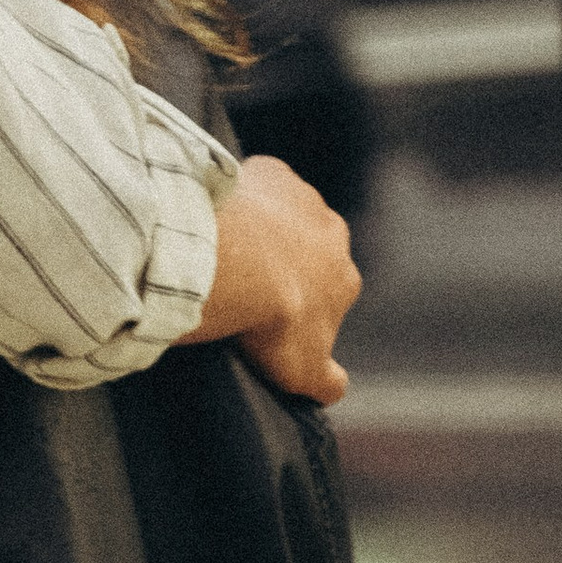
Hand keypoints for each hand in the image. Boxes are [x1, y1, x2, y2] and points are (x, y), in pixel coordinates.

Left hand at [189, 155, 359, 404]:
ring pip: (281, 215)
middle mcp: (334, 234)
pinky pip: (254, 183)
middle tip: (241, 284)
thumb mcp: (305, 372)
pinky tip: (216, 218)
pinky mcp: (269, 172)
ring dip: (259, 229)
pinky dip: (239, 197)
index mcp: (345, 279)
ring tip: (223, 252)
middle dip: (281, 263)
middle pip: (307, 251)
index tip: (265, 315)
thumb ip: (327, 383)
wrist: (238, 264)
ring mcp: (302, 200)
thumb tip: (333, 390)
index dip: (296, 306)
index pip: (326, 294)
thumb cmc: (273, 321)